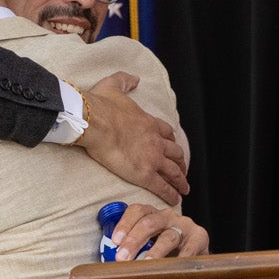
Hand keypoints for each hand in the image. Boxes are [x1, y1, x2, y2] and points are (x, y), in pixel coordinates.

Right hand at [77, 74, 187, 203]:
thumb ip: (125, 80)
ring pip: (173, 171)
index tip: (173, 146)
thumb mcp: (113, 85)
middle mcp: (155, 141)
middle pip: (175, 153)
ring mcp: (152, 158)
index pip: (166, 132)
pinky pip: (162, 187)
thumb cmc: (100, 105)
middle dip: (180, 162)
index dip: (171, 140)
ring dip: (181, 180)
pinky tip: (175, 200)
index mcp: (148, 122)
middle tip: (182, 170)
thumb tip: (134, 78)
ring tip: (184, 188)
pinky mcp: (144, 174)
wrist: (94, 122)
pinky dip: (171, 194)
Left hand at [108, 203, 208, 260]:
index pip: (137, 211)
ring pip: (168, 236)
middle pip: (149, 223)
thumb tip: (110, 261)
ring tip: (146, 263)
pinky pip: (189, 249)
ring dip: (155, 251)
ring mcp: (185, 225)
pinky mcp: (200, 237)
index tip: (114, 241)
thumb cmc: (165, 248)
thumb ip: (133, 247)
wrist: (195, 251)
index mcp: (152, 214)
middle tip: (122, 257)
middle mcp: (168, 216)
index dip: (125, 224)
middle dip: (134, 240)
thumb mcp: (149, 242)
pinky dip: (179, 259)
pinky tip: (171, 267)